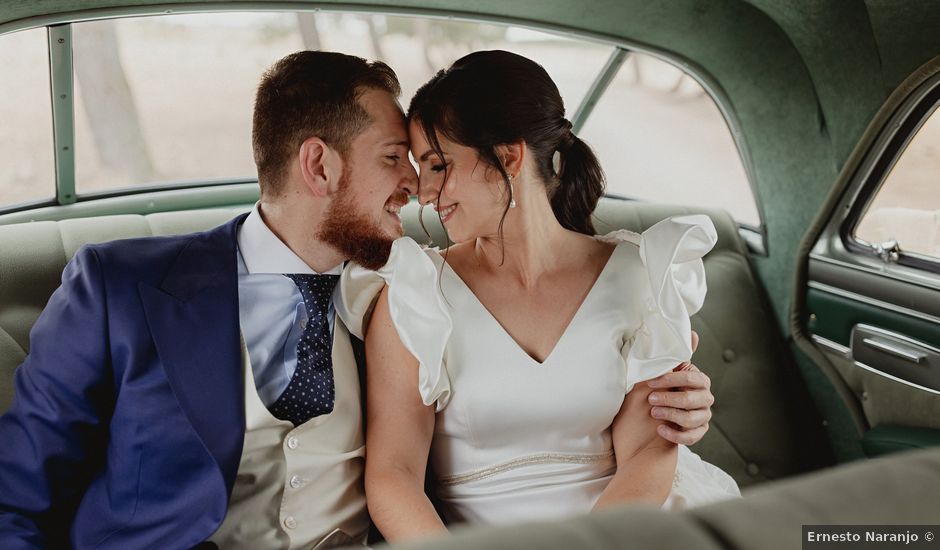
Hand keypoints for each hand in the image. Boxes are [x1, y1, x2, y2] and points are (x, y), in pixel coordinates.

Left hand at [646, 330, 713, 444]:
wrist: (649, 421)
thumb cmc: (657, 391)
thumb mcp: (663, 372)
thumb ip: (677, 355)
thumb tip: (692, 333)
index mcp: (698, 380)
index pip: (690, 378)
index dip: (670, 379)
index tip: (650, 382)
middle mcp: (704, 398)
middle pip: (691, 399)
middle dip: (668, 399)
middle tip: (650, 399)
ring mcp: (703, 416)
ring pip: (692, 418)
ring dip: (670, 415)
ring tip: (653, 414)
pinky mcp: (698, 432)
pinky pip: (691, 436)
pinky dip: (675, 434)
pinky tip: (660, 429)